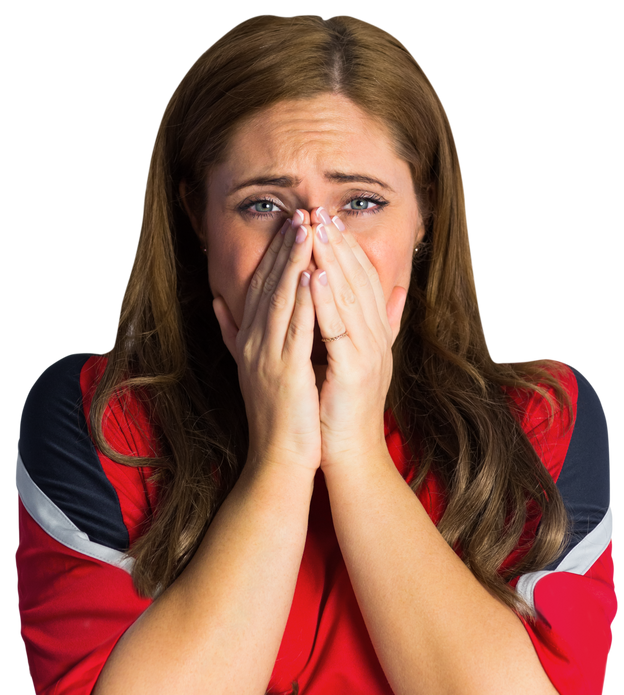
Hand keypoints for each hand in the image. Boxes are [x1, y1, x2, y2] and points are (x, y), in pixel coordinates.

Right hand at [212, 213, 321, 473]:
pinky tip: (310, 274)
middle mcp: (254, 344)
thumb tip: (217, 303)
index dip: (275, 253)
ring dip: (293, 261)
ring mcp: (267, 357)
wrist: (278, 460)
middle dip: (285, 246)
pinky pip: (294, 329)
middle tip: (301, 210)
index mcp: (250, 341)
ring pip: (280, 299)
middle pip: (268, 284)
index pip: (262, 286)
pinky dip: (301, 300)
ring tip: (307, 228)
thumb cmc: (277, 418)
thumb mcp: (252, 369)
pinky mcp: (285, 372)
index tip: (292, 222)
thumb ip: (234, 334)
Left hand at [307, 207, 407, 470]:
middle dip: (339, 244)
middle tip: (321, 210)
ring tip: (317, 230)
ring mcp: (369, 353)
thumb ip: (364, 329)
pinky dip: (329, 299)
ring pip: (351, 297)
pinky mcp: (355, 369)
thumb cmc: (341, 412)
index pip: (364, 281)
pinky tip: (318, 274)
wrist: (349, 455)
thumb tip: (389, 298)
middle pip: (360, 281)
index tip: (329, 219)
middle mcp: (378, 339)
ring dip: (334, 261)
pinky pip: (340, 328)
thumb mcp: (354, 362)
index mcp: (375, 335)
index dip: (348, 249)